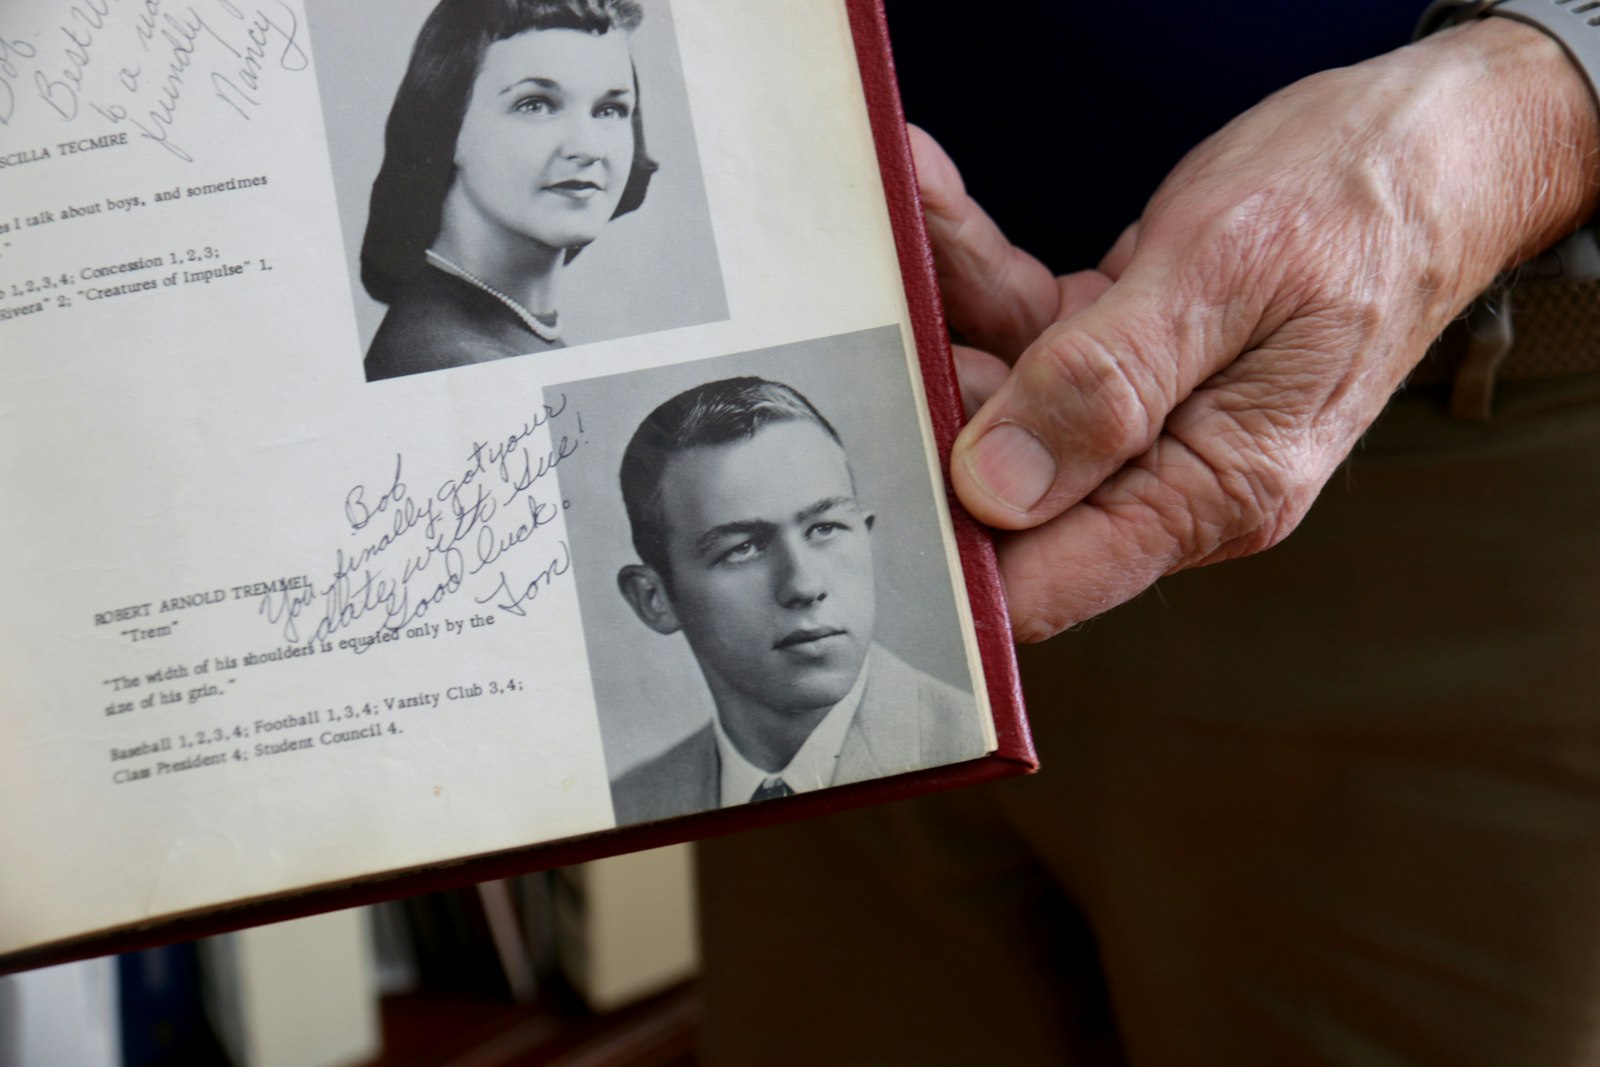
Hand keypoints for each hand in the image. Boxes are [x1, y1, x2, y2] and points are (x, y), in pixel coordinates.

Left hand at [915, 19, 1599, 641]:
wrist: (1433, 146)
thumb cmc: (1362, 202)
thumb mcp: (1230, 275)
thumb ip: (1110, 385)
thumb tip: (996, 491)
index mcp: (1213, 490)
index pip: (1049, 580)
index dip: (947, 554)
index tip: (859, 486)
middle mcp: (1173, 473)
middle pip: (1004, 482)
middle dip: (923, 399)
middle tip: (855, 314)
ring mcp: (1146, 419)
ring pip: (1004, 390)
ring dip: (944, 305)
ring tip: (899, 213)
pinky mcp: (1126, 360)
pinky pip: (1031, 331)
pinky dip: (981, 269)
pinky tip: (935, 199)